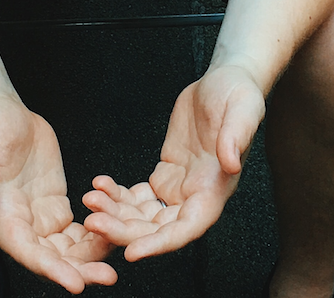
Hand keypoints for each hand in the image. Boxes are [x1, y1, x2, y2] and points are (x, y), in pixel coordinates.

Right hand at [0, 95, 117, 292]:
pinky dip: (94, 234)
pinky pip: (76, 228)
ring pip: (66, 248)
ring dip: (90, 257)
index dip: (49, 267)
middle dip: (78, 269)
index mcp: (0, 210)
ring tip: (116, 262)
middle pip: (49, 257)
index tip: (74, 282)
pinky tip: (114, 234)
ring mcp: (38, 214)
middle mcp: (20, 220)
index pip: (24, 248)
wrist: (2, 110)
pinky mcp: (53, 202)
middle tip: (108, 276)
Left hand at [82, 65, 264, 259]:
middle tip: (93, 222)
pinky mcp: (166, 173)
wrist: (224, 81)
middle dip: (125, 230)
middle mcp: (196, 195)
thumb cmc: (238, 94)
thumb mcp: (243, 110)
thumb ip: (236, 138)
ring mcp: (179, 187)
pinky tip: (100, 185)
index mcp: (216, 188)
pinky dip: (117, 196)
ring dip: (115, 214)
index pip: (187, 228)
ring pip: (144, 216)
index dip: (160, 244)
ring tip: (90, 200)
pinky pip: (138, 196)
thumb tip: (231, 163)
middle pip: (158, 229)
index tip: (133, 252)